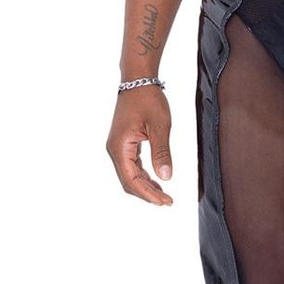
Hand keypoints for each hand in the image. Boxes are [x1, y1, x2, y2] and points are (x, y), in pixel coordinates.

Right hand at [105, 86, 173, 205]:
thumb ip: (162, 153)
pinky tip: (157, 182)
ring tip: (164, 196)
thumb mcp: (160, 126)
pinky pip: (132, 167)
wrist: (138, 80)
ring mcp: (118, 147)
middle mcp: (115, 149)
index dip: (148, 194)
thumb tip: (166, 177)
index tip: (165, 202)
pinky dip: (144, 177)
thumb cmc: (148, 99)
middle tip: (168, 202)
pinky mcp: (124, 144)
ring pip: (130, 176)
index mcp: (120, 147)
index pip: (131, 180)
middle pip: (129, 182)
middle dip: (148, 194)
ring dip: (146, 187)